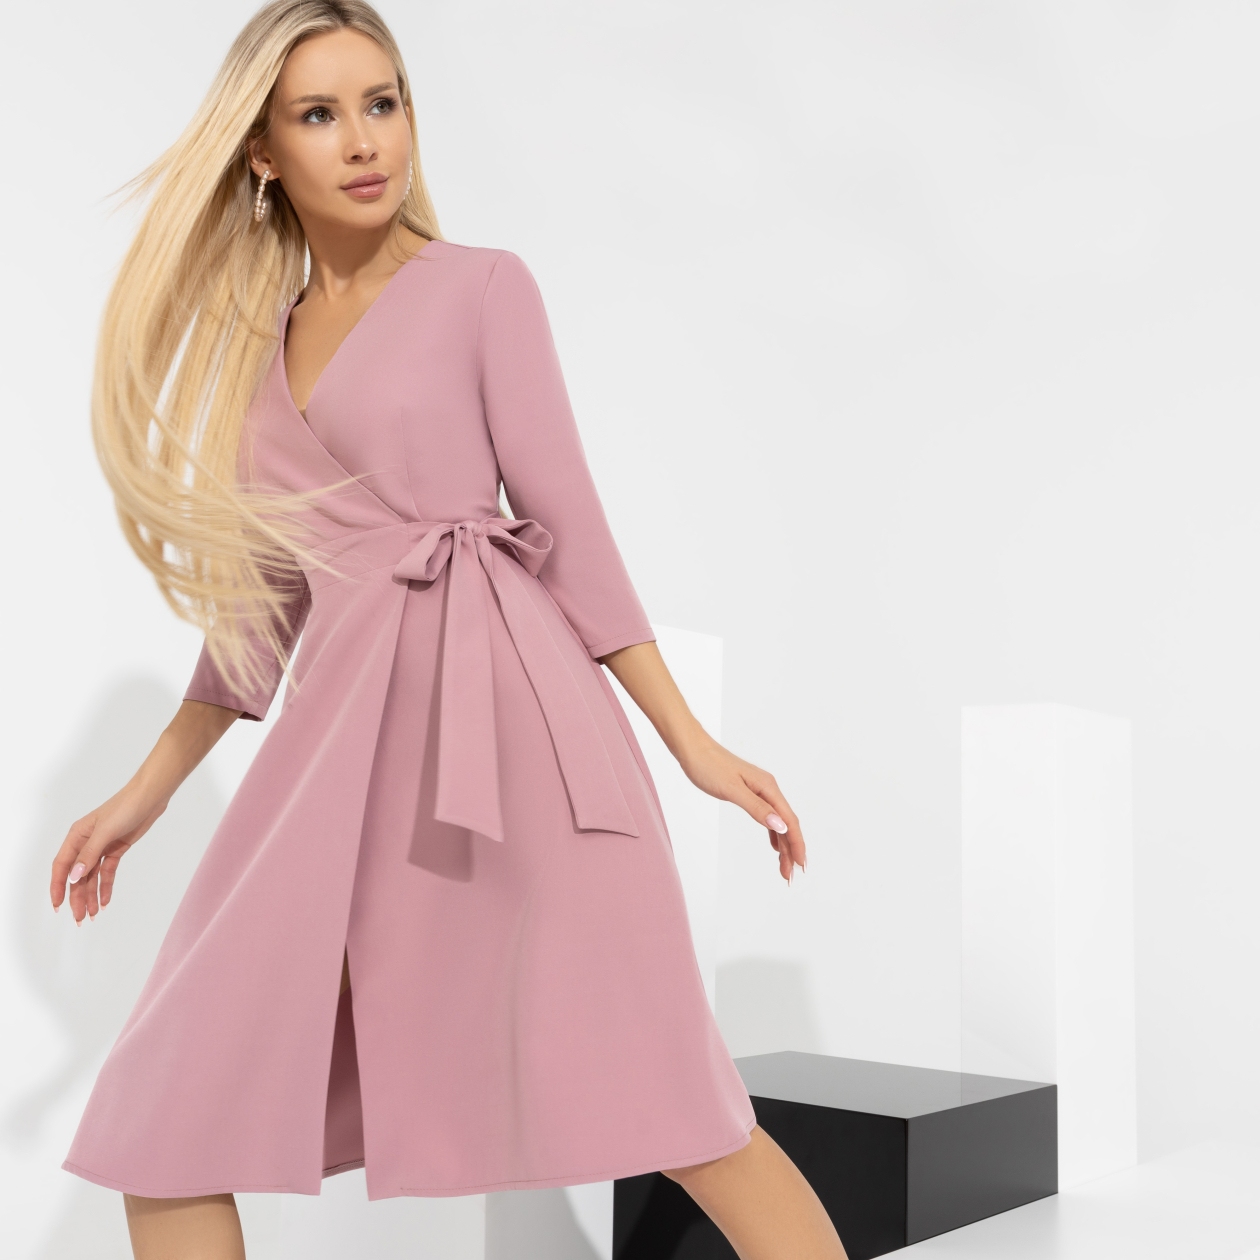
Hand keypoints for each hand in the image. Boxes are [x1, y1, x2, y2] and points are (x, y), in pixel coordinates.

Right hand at [50, 785, 169, 922]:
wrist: (150, 797)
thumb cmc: (126, 807)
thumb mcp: (105, 831)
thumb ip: (89, 854)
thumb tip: (73, 877)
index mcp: (77, 836)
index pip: (62, 865)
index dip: (58, 886)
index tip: (57, 906)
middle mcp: (86, 843)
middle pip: (77, 875)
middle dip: (77, 897)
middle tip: (79, 919)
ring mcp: (101, 847)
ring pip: (92, 876)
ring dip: (91, 895)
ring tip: (92, 916)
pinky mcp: (116, 849)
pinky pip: (107, 872)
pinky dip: (106, 886)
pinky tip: (105, 902)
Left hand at [678, 737, 805, 881]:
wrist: (693, 750)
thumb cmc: (709, 767)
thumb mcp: (732, 790)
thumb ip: (756, 808)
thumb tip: (781, 825)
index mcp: (768, 787)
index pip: (790, 821)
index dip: (797, 844)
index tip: (801, 866)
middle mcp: (768, 789)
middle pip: (787, 824)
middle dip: (791, 850)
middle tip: (788, 876)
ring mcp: (760, 791)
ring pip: (778, 822)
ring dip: (783, 845)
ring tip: (784, 867)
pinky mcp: (749, 793)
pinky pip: (768, 817)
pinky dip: (773, 834)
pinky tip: (774, 846)